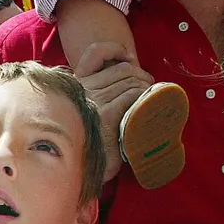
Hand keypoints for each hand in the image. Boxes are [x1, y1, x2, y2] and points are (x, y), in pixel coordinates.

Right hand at [74, 42, 152, 181]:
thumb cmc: (82, 143)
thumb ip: (87, 95)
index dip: (119, 55)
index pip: (96, 54)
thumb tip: (105, 78)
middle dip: (140, 75)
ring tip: (150, 96)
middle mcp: (80, 91)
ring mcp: (93, 102)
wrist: (76, 168)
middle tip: (148, 87)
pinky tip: (146, 105)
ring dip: (145, 86)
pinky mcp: (106, 115)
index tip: (131, 63)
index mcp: (73, 87)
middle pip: (120, 69)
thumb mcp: (79, 113)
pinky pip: (131, 95)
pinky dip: (143, 97)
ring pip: (129, 80)